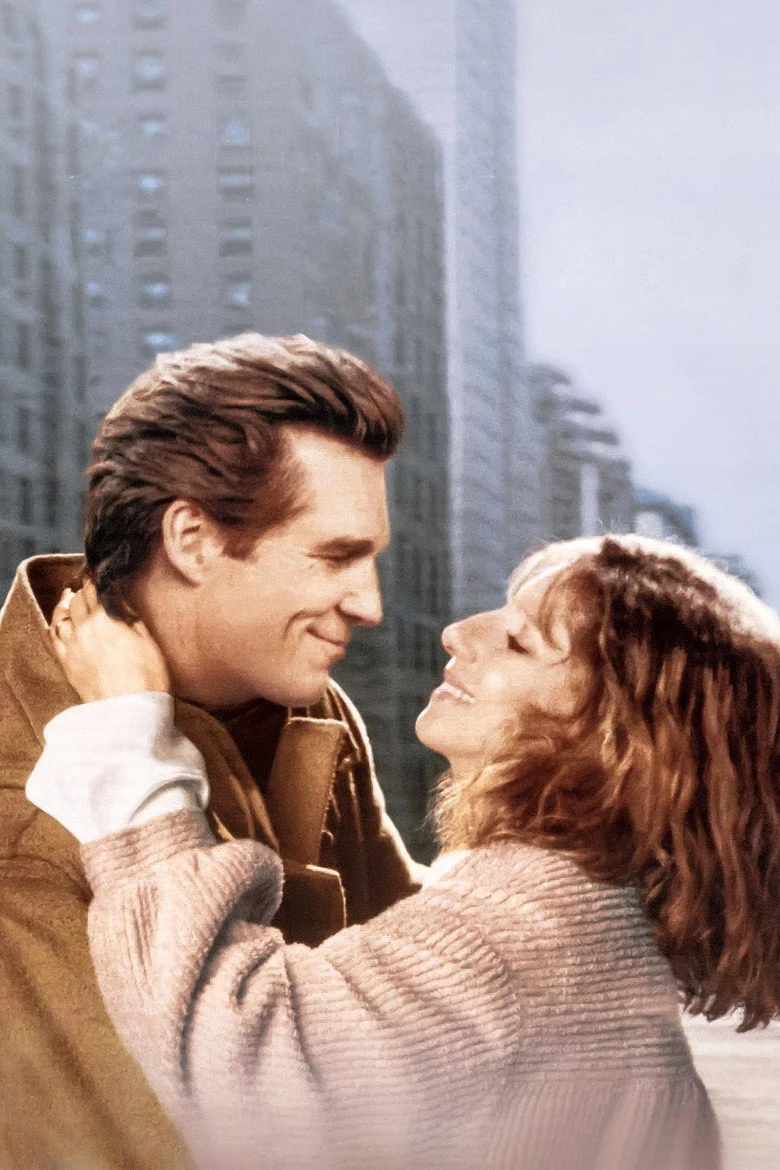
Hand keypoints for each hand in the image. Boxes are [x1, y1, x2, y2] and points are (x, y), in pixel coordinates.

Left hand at [50, 582, 170, 702]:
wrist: (128, 711)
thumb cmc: (146, 678)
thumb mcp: (148, 641)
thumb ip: (131, 616)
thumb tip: (120, 599)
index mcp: (107, 618)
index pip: (97, 589)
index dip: (97, 578)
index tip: (99, 572)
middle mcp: (85, 627)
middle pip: (79, 599)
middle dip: (84, 589)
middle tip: (89, 584)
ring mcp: (73, 645)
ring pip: (64, 615)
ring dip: (69, 603)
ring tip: (72, 595)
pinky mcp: (68, 662)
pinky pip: (55, 636)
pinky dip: (57, 623)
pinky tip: (60, 620)